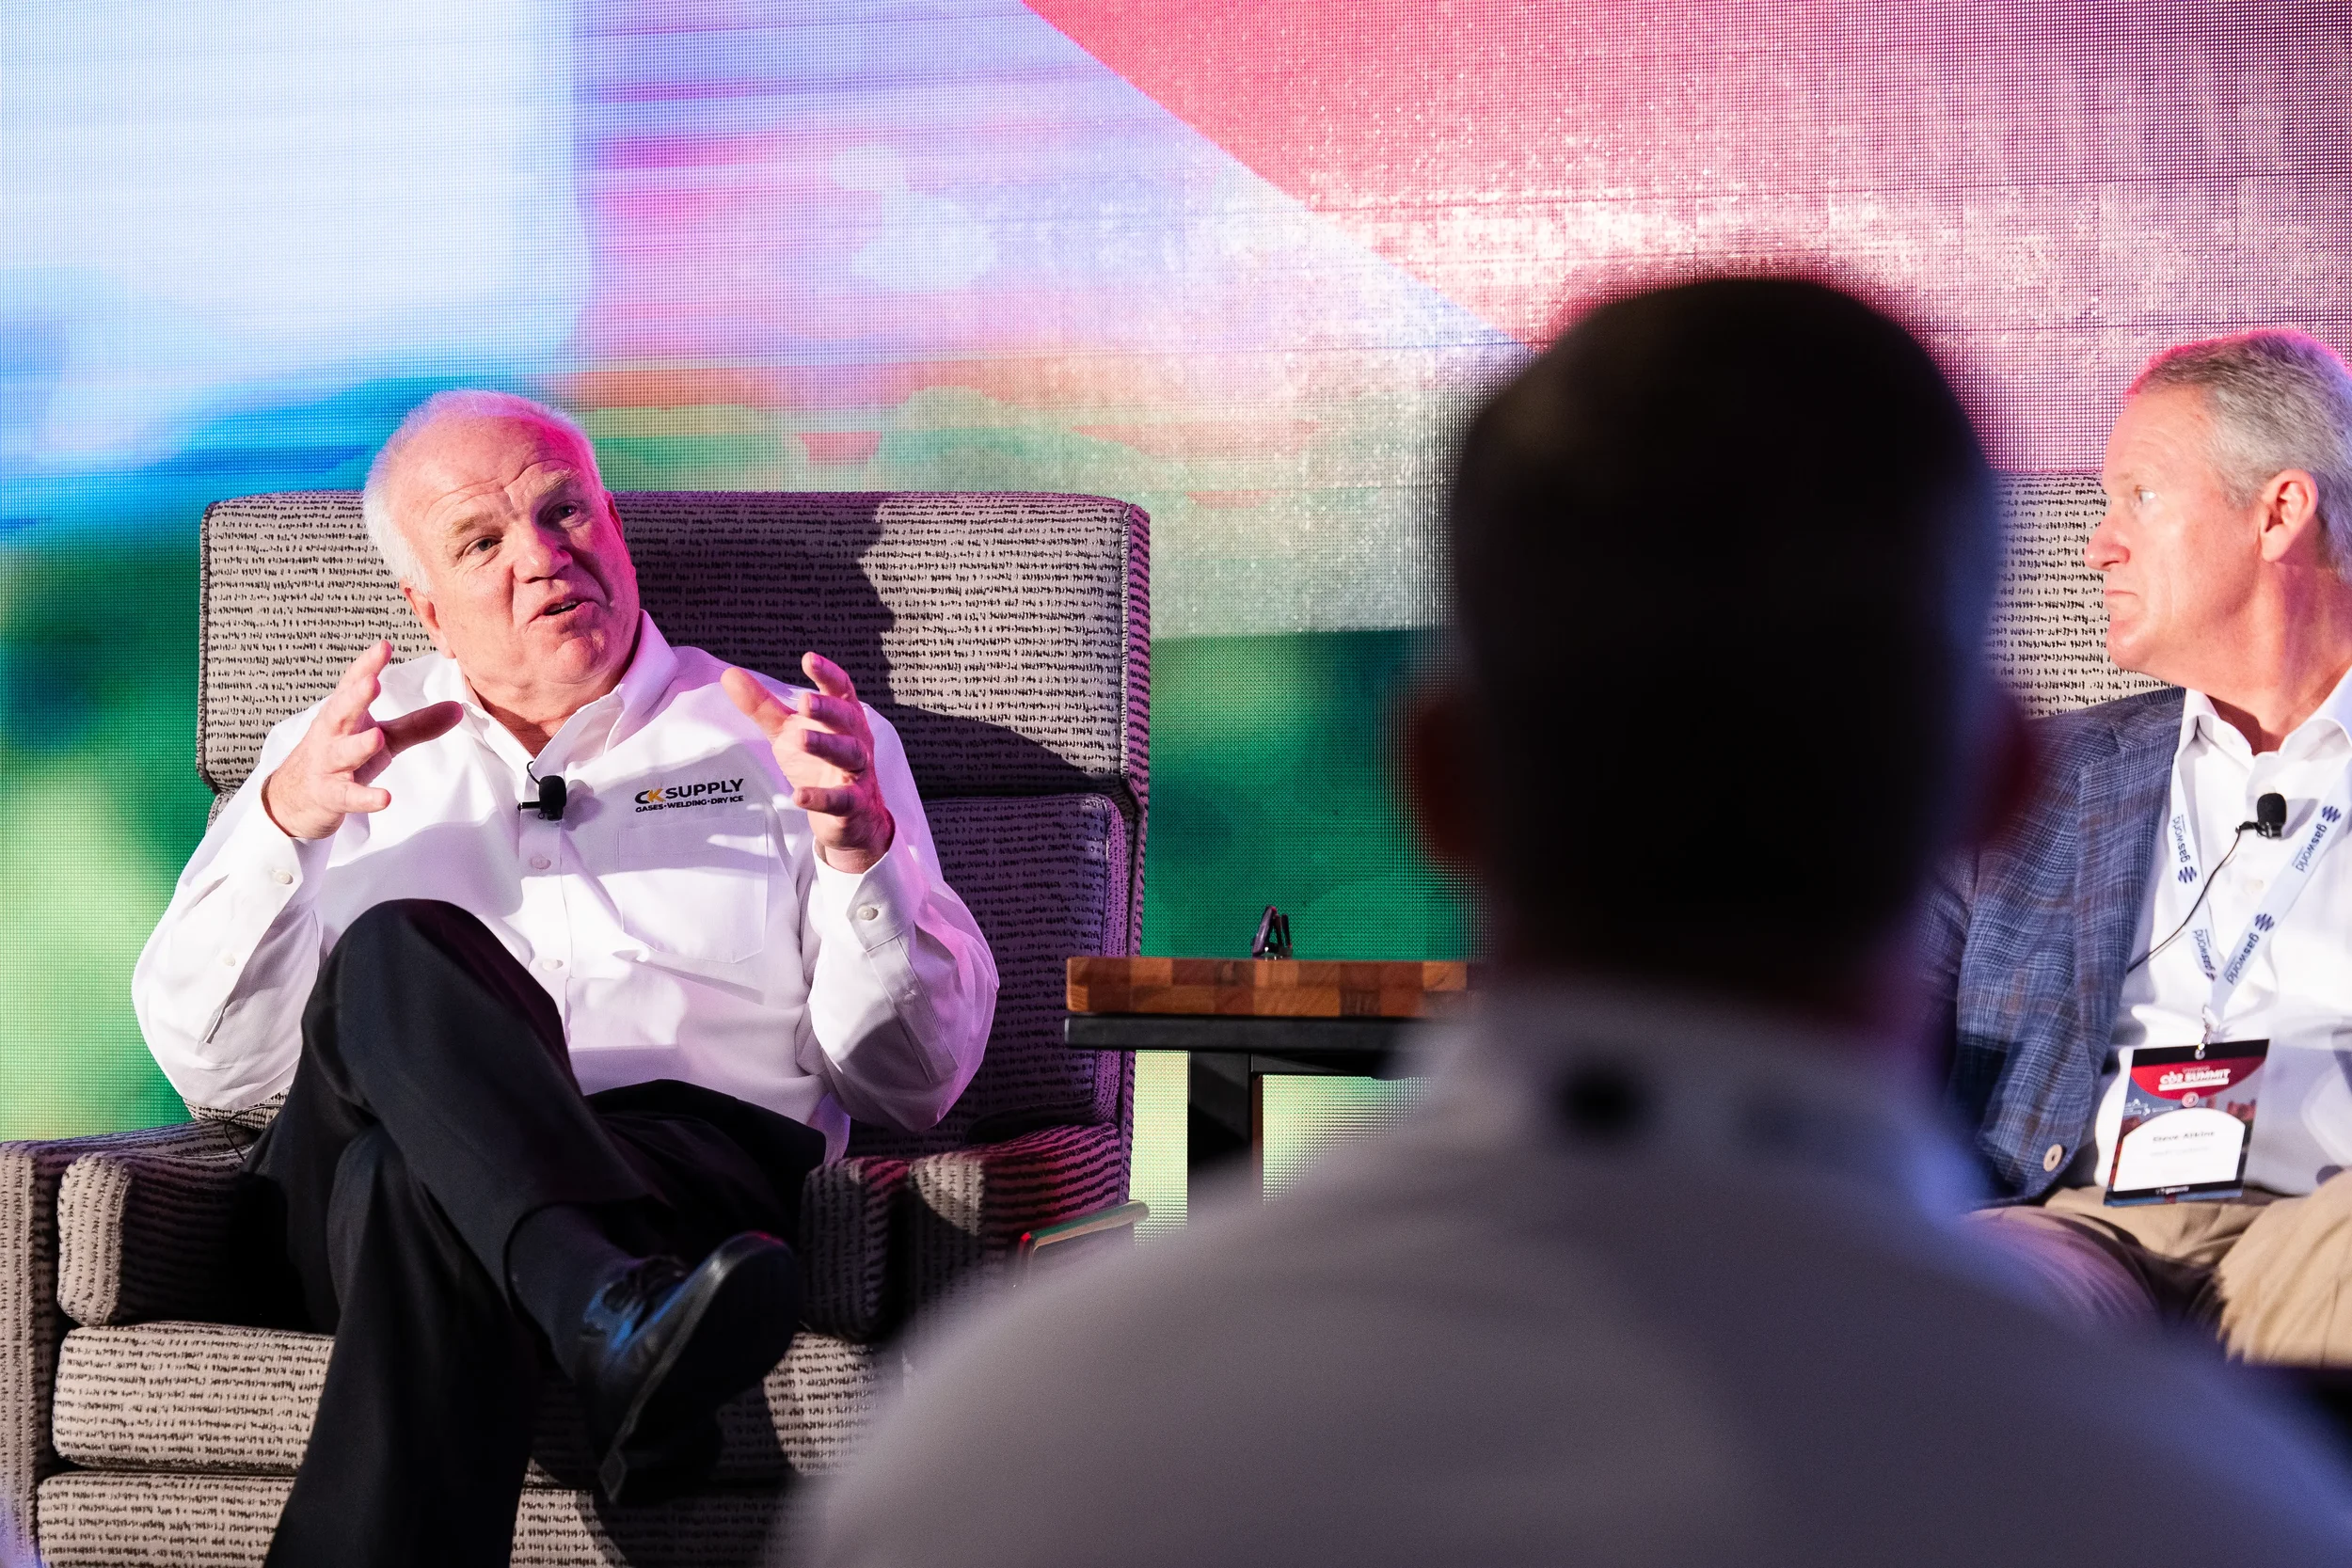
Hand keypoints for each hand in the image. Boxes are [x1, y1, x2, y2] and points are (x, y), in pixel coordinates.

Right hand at [261, 642, 462, 839]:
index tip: (383, 645)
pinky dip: (364, 798)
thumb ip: (416, 724)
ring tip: (377, 737)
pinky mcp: (329, 795)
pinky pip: (347, 796)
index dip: (367, 665)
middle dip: (355, 697)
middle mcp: (331, 735)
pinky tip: (384, 798)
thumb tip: (457, 709)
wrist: (295, 798)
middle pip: (340, 712)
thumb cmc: (342, 759)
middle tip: (371, 682)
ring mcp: (327, 764)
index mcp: (343, 715)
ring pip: (342, 753)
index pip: (352, 684)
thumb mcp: (382, 738)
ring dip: (359, 745)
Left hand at [723, 654, 894, 873]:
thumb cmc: (819, 764)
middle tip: (804, 702)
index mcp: (843, 718)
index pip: (840, 690)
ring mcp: (857, 772)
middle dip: (828, 710)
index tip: (809, 660)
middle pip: (847, 719)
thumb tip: (730, 675)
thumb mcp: (789, 731)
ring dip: (826, 745)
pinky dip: (821, 797)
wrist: (850, 817)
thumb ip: (763, 705)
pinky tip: (800, 796)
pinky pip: (841, 799)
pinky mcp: (854, 804)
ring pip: (849, 754)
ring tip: (800, 739)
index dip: (828, 675)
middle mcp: (856, 740)